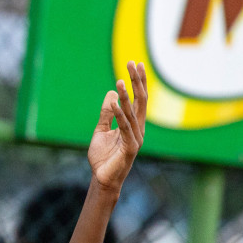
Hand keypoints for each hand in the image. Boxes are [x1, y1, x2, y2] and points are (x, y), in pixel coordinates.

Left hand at [88, 61, 146, 191]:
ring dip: (126, 96)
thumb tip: (112, 93)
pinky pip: (124, 128)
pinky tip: (115, 102)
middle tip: (132, 63)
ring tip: (120, 80)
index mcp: (133, 125)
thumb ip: (106, 113)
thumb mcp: (101, 130)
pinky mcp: (130, 148)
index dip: (137, 81)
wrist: (102, 179)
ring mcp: (135, 139)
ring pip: (132, 113)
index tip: (135, 64)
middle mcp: (138, 130)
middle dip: (137, 82)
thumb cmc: (103, 157)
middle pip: (140, 101)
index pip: (138, 99)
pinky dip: (119, 114)